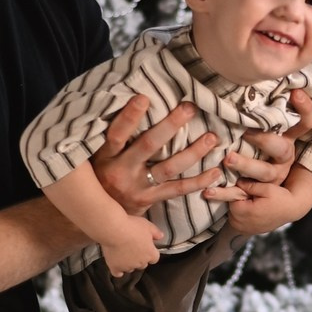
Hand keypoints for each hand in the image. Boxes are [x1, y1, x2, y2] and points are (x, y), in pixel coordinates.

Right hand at [91, 94, 224, 217]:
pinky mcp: (151, 199)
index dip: (129, 117)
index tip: (144, 98)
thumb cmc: (100, 173)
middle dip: (170, 125)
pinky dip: (198, 181)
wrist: (98, 213)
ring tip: (212, 138)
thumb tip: (135, 101)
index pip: (117, 134)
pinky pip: (178, 189)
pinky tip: (216, 171)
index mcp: (106, 156)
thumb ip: (112, 136)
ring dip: (193, 152)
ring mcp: (138, 187)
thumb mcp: (95, 155)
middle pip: (148, 145)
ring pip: (169, 167)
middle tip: (190, 108)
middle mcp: (121, 171)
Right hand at [100, 217, 163, 275]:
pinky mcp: (115, 267)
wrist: (114, 230)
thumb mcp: (148, 226)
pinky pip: (118, 273)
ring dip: (129, 263)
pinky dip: (118, 270)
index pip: (154, 258)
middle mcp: (141, 263)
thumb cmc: (132, 227)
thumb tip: (161, 236)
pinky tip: (117, 265)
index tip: (146, 247)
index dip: (150, 253)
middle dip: (140, 258)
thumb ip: (156, 232)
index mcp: (150, 254)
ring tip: (123, 253)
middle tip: (133, 248)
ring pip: (131, 268)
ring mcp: (128, 266)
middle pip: (142, 264)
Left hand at [215, 86, 311, 198]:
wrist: (259, 203)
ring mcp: (272, 178)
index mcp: (288, 140)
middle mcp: (284, 159)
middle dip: (264, 139)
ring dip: (246, 164)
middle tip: (245, 132)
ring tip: (227, 158)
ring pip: (265, 173)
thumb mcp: (261, 131)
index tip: (296, 92)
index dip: (305, 109)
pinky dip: (222, 194)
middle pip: (282, 149)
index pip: (306, 123)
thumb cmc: (253, 149)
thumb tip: (243, 77)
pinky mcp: (256, 194)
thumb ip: (258, 113)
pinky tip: (207, 191)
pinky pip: (241, 195)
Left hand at [224, 176, 311, 235]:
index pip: (228, 197)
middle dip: (237, 198)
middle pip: (229, 205)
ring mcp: (243, 230)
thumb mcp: (266, 188)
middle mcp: (240, 224)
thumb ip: (249, 185)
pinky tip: (252, 208)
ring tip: (252, 201)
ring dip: (239, 206)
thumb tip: (236, 182)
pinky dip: (242, 213)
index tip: (245, 187)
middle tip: (250, 194)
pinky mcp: (246, 232)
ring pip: (232, 212)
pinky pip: (237, 219)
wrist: (291, 211)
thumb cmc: (280, 198)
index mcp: (243, 212)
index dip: (236, 190)